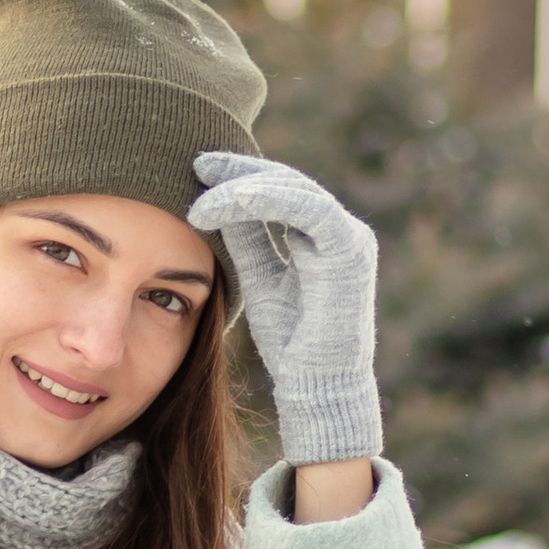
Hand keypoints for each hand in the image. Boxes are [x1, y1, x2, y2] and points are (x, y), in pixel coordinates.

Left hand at [186, 152, 382, 469]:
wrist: (317, 386)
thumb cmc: (291, 342)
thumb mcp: (260, 278)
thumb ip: (246, 240)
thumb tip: (215, 202)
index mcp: (322, 237)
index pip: (279, 190)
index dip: (240, 175)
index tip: (199, 167)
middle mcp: (341, 231)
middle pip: (287, 182)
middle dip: (240, 170)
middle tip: (198, 162)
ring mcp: (350, 238)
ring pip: (295, 189)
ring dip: (245, 184)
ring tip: (203, 183)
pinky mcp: (350, 250)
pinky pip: (308, 209)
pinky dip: (266, 200)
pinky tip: (227, 202)